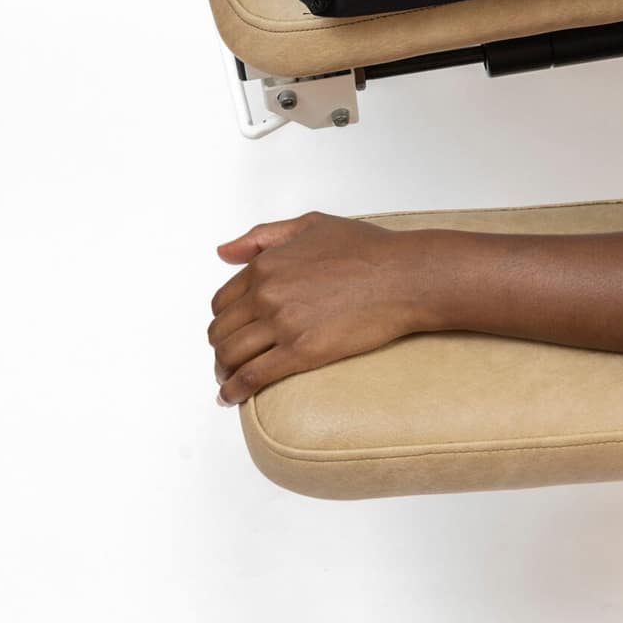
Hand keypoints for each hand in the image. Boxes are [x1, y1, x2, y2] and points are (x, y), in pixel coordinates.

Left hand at [209, 211, 431, 405]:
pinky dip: (233, 391)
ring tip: (229, 380)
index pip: (222, 301)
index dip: (224, 320)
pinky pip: (252, 377)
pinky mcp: (301, 352)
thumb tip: (223, 253)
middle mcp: (267, 293)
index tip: (231, 332)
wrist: (403, 276)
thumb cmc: (367, 249)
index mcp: (266, 265)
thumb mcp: (310, 225)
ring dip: (223, 372)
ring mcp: (282, 323)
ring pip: (229, 356)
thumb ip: (262, 236)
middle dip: (220, 348)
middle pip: (221, 331)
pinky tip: (231, 397)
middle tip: (228, 361)